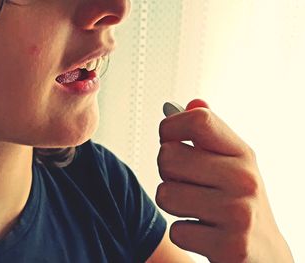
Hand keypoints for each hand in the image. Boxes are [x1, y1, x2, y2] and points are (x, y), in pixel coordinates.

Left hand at [156, 99, 293, 262]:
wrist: (264, 254)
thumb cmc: (238, 203)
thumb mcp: (232, 163)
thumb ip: (210, 133)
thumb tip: (192, 102)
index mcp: (241, 153)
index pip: (198, 121)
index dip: (170, 128)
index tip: (170, 139)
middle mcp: (243, 178)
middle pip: (168, 157)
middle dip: (168, 174)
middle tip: (187, 183)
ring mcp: (238, 212)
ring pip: (165, 194)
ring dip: (174, 205)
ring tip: (196, 208)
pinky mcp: (229, 245)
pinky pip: (176, 230)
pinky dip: (184, 233)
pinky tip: (205, 232)